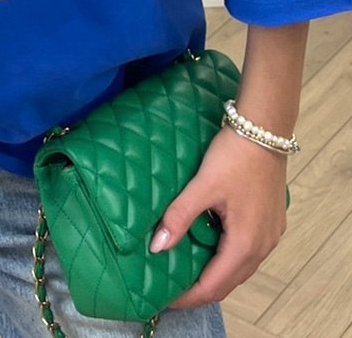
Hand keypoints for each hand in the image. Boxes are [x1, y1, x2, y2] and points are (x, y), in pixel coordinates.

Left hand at [148, 126, 288, 308]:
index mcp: (245, 243)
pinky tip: (210, 247)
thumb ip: (179, 216)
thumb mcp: (202, 186)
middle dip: (201, 289)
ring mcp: (271, 235)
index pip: (213, 286)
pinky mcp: (271, 222)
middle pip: (228, 282)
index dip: (188, 296)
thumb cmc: (234, 156)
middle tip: (172, 287)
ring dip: (215, 274)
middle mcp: (263, 246)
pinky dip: (228, 258)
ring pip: (240, 268)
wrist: (264, 129)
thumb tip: (156, 246)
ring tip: (187, 269)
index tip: (165, 298)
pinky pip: (248, 252)